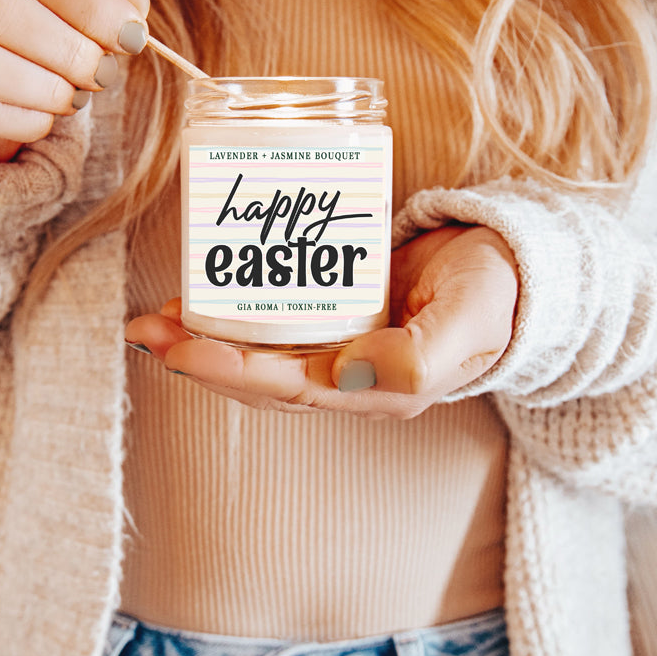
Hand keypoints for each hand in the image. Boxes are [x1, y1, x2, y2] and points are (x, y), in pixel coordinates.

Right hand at [0, 0, 149, 162]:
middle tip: (102, 74)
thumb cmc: (29, 44)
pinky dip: (22, 120)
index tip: (132, 37)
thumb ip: (103, 3)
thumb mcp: (68, 15)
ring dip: (41, 86)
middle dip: (64, 48)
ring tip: (74, 99)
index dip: (90, 5)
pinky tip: (45, 121)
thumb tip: (134, 1)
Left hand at [125, 225, 518, 418]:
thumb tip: (350, 374)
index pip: (291, 390)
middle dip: (199, 359)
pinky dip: (235, 309)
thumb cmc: (495, 294)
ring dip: (205, 338)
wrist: (510, 264)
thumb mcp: (469, 321)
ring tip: (156, 319)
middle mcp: (350, 376)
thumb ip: (421, 355)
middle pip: (260, 377)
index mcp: (380, 390)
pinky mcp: (336, 311)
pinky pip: (276, 318)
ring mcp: (340, 345)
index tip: (183, 349)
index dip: (233, 372)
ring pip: (260, 351)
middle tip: (146, 332)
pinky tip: (203, 292)